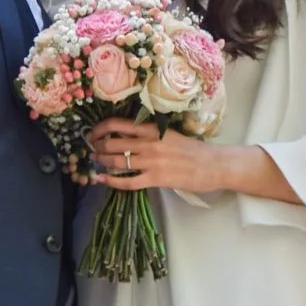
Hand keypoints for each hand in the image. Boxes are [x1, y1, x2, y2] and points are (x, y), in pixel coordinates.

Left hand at [86, 120, 300, 203]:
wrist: (213, 164)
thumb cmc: (193, 149)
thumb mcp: (169, 133)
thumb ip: (149, 133)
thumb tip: (126, 133)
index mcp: (153, 129)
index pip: (118, 124)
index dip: (99, 128)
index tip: (92, 133)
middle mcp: (149, 143)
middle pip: (112, 143)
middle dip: (97, 147)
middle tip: (92, 150)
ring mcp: (152, 162)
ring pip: (117, 161)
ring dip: (101, 162)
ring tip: (95, 163)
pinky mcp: (156, 179)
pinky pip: (128, 181)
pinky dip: (112, 181)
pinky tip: (103, 180)